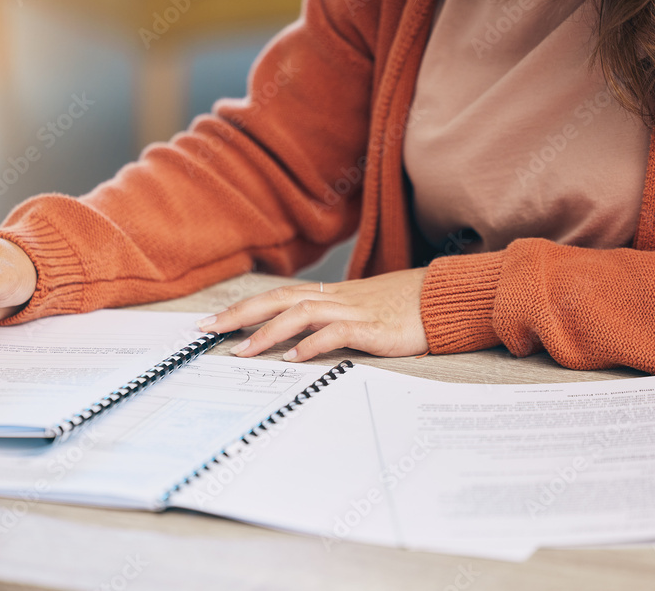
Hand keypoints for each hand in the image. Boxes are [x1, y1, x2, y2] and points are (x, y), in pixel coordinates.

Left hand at [197, 268, 428, 361]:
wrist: (446, 299)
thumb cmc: (406, 308)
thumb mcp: (364, 311)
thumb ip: (334, 320)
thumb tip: (301, 339)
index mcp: (332, 295)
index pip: (279, 296)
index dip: (245, 307)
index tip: (214, 321)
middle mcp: (337, 299)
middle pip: (279, 299)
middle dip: (240, 314)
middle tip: (208, 329)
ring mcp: (355, 311)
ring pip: (300, 313)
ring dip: (268, 332)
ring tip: (243, 351)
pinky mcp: (373, 328)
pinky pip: (336, 332)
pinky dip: (311, 344)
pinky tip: (293, 358)